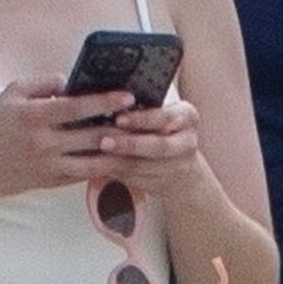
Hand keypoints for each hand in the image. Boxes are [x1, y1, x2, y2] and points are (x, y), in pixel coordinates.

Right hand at [0, 77, 138, 199]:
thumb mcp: (11, 93)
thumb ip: (42, 83)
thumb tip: (70, 81)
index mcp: (34, 117)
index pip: (77, 108)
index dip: (105, 101)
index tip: (127, 96)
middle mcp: (44, 143)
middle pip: (93, 136)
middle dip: (123, 127)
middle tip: (146, 118)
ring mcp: (49, 166)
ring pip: (95, 162)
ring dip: (120, 151)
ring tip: (141, 141)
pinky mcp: (52, 182)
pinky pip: (85, 174)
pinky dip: (105, 166)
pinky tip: (122, 157)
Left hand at [88, 99, 203, 194]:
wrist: (181, 166)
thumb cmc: (162, 127)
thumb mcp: (162, 112)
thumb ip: (144, 107)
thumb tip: (111, 99)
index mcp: (188, 117)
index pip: (165, 117)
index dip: (141, 119)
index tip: (119, 118)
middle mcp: (187, 142)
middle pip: (158, 146)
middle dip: (129, 145)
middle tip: (104, 141)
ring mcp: (177, 167)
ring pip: (143, 166)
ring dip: (116, 162)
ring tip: (94, 157)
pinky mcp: (161, 184)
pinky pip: (134, 179)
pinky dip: (114, 173)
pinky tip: (98, 168)